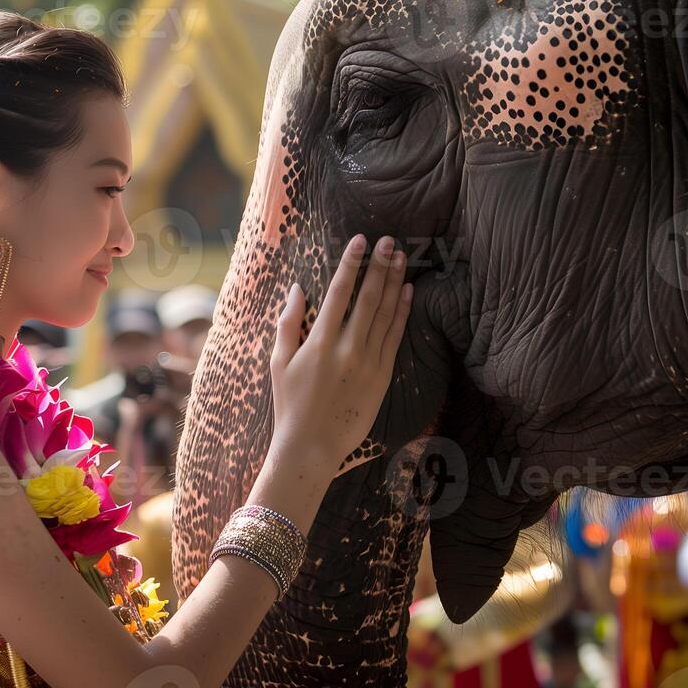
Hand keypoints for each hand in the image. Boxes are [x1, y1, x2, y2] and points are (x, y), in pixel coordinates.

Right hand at [269, 233, 411, 474]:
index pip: (339, 293)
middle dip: (379, 266)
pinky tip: (408, 292)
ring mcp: (368, 363)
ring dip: (394, 282)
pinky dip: (403, 312)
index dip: (351, 264)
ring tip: (401, 257)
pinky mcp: (382, 376)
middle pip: (368, 298)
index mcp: (319, 342)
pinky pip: (395, 337)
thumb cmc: (290, 404)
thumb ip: (288, 322)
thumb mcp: (279, 362)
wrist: (312, 446)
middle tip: (389, 241)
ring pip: (386, 314)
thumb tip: (298, 288)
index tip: (360, 241)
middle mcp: (347, 349)